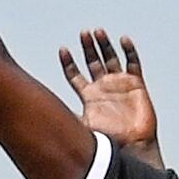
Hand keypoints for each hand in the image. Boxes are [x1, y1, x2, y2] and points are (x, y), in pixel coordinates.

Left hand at [62, 28, 155, 151]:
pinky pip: (133, 63)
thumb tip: (42, 118)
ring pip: (111, 58)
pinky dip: (129, 51)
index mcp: (89, 96)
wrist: (133, 147)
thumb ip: (67, 119)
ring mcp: (120, 84)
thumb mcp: (83, 128)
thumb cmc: (109, 141)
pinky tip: (123, 40)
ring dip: (104, 45)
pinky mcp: (136, 85)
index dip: (68, 63)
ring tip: (97, 32)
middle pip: (93, 61)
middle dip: (87, 47)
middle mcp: (103, 88)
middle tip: (83, 34)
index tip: (62, 50)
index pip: (75, 75)